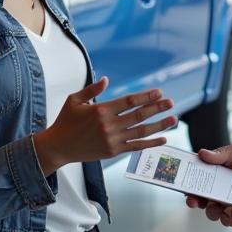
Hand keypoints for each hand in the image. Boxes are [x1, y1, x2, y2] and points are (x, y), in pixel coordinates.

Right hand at [34, 77, 175, 173]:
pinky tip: (163, 139)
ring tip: (173, 119)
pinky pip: (136, 146)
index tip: (159, 92)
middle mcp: (109, 125)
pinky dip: (150, 143)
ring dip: (159, 125)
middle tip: (171, 102)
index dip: (146, 97)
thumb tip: (106, 80)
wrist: (58, 147)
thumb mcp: (74, 100)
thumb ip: (92, 89)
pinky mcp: (113, 151)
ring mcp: (112, 140)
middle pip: (138, 115)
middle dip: (157, 108)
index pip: (129, 101)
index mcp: (101, 110)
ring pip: (141, 131)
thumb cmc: (66, 121)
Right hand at [184, 145, 231, 221]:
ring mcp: (229, 202)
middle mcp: (219, 190)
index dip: (188, 187)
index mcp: (215, 174)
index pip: (196, 181)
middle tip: (196, 202)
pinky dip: (230, 218)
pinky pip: (231, 219)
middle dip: (196, 202)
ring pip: (214, 212)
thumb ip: (221, 155)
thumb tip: (202, 153)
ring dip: (213, 213)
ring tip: (219, 209)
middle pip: (201, 199)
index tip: (186, 191)